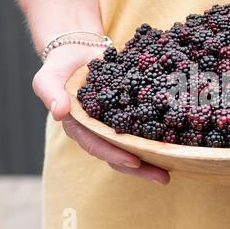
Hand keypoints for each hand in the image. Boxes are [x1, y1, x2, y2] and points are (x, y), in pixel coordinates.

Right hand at [32, 46, 169, 183]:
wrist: (80, 51)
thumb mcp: (48, 78)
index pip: (97, 146)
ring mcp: (118, 123)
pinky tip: (180, 139)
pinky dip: (162, 133)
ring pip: (136, 144)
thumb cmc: (61, 67)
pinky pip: (147, 123)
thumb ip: (51, 94)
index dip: (115, 155)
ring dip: (155, 156)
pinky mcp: (132, 111)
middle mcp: (101, 131)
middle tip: (164, 177)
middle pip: (121, 154)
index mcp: (81, 128)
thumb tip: (59, 113)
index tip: (134, 161)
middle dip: (142, 167)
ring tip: (178, 164)